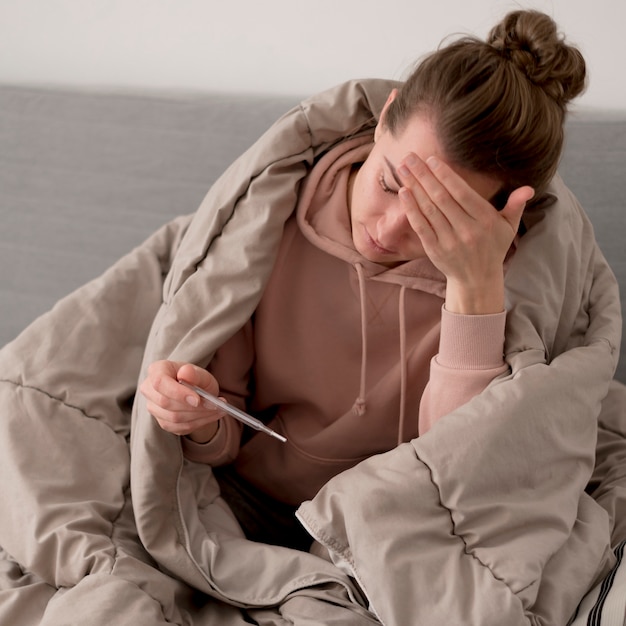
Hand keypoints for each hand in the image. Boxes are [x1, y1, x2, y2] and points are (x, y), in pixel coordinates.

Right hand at [139, 360, 224, 441]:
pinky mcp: (162, 422)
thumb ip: (194, 373)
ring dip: (199, 415)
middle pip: (166, 403)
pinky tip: (212, 415)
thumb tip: (185, 373)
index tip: (197, 400)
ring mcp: (154, 407)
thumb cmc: (196, 379)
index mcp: (157, 370)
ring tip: (218, 409)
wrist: (197, 393)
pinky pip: (179, 427)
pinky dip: (199, 423)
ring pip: (173, 418)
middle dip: (193, 407)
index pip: (160, 382)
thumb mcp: (200, 373)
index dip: (177, 393)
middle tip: (215, 405)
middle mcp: (149, 389)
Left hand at [397, 153, 533, 313]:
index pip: (462, 193)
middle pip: (441, 198)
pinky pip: (421, 226)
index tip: (432, 159)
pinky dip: (411, 209)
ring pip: (429, 209)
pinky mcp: (434, 250)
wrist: (477, 280)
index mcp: (485, 220)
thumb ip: (515, 206)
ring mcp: (449, 241)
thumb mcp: (509, 227)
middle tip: (410, 157)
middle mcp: (466, 230)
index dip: (446, 175)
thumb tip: (528, 188)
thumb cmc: (492, 248)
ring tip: (402, 169)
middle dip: (424, 175)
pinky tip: (404, 193)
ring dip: (414, 187)